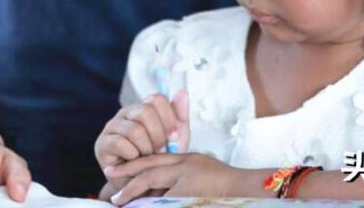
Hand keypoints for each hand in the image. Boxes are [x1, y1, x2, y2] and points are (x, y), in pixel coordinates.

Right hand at [95, 91, 188, 194]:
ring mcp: (112, 127)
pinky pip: (120, 143)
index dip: (169, 118)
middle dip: (158, 136)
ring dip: (146, 149)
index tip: (174, 138)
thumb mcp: (175, 141)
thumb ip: (179, 118)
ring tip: (148, 159)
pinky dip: (133, 156)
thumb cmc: (159, 162)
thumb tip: (182, 92)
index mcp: (143, 109)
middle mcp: (126, 113)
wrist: (142, 188)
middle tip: (160, 152)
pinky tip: (134, 163)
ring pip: (134, 130)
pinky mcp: (102, 143)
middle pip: (145, 111)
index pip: (156, 99)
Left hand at [103, 152, 242, 204]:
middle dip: (128, 181)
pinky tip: (140, 205)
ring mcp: (189, 182)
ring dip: (137, 197)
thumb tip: (159, 190)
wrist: (252, 189)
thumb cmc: (230, 185)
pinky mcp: (190, 196)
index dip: (132, 167)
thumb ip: (182, 177)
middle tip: (111, 190)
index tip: (114, 172)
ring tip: (120, 203)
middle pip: (150, 172)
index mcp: (186, 160)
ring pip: (155, 186)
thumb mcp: (201, 170)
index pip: (154, 161)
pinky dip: (154, 203)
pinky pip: (166, 201)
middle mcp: (185, 167)